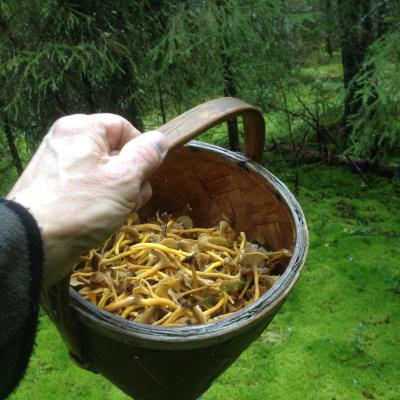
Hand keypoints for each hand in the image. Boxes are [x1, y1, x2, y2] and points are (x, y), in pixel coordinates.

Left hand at [7, 114, 167, 286]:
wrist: (34, 243)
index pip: (124, 127)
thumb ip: (145, 155)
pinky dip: (101, 200)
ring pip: (105, 173)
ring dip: (120, 193)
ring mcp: (60, 167)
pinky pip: (89, 187)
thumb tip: (159, 139)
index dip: (141, 150)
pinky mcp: (56, 188)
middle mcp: (68, 142)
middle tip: (131, 199)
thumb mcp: (124, 178)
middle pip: (115, 152)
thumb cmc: (83, 206)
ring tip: (117, 213)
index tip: (146, 175)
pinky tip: (103, 218)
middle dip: (131, 178)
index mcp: (82, 129)